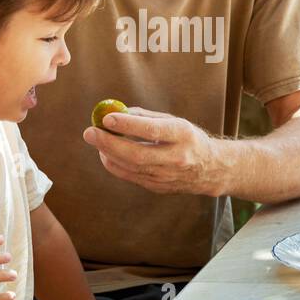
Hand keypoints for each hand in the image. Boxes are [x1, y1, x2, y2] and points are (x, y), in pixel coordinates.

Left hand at [82, 107, 220, 195]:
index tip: (107, 117)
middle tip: (90, 132)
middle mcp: (176, 158)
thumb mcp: (174, 121)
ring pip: (130, 167)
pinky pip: (130, 176)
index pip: (152, 130)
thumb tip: (116, 112)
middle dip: (109, 143)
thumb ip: (146, 117)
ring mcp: (167, 177)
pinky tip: (105, 153)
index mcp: (183, 135)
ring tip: (96, 139)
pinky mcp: (158, 187)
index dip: (128, 125)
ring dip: (108, 153)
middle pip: (136, 154)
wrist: (210, 169)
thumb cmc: (188, 138)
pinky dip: (114, 164)